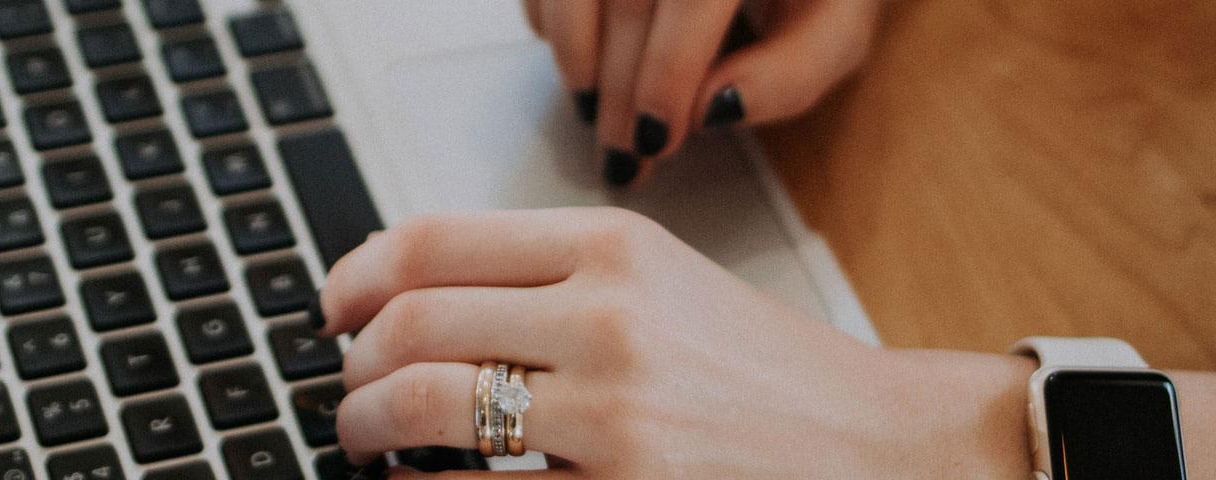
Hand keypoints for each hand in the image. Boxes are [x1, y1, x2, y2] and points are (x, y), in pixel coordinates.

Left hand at [315, 208, 1033, 477]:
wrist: (880, 448)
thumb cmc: (770, 374)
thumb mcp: (663, 283)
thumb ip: (549, 276)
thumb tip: (413, 295)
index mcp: (614, 247)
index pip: (434, 239)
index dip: (357, 275)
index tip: (334, 307)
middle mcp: (610, 319)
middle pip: (413, 324)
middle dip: (354, 367)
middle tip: (347, 390)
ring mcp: (617, 415)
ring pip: (427, 410)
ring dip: (369, 430)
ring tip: (368, 443)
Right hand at [522, 0, 881, 185]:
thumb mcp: (832, 30)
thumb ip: (790, 75)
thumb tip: (716, 109)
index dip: (666, 73)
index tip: (657, 139)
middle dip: (617, 90)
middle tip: (621, 157)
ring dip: (575, 60)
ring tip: (594, 113)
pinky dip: (552, 25)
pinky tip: (584, 62)